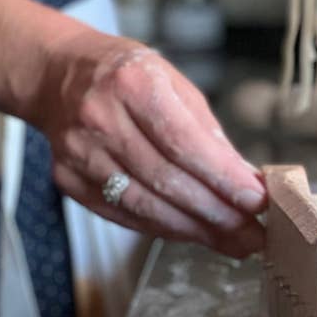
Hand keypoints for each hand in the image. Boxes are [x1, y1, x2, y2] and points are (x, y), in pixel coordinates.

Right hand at [29, 28, 266, 257]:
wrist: (59, 75)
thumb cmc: (129, 76)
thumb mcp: (175, 84)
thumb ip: (209, 132)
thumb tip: (245, 180)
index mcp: (133, 85)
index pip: (184, 142)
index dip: (223, 177)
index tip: (257, 200)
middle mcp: (101, 119)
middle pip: (166, 180)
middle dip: (217, 213)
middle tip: (253, 233)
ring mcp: (80, 153)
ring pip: (145, 205)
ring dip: (195, 230)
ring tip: (231, 241)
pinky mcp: (69, 180)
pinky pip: (123, 214)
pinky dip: (163, 228)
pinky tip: (193, 233)